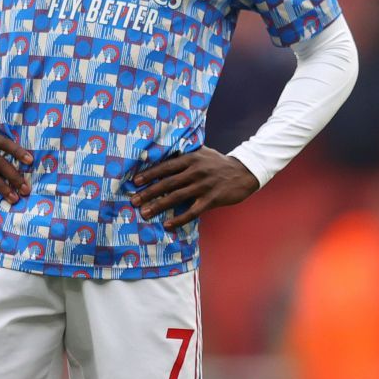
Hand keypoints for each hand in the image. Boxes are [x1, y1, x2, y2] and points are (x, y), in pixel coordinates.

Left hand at [130, 148, 259, 229]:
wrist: (244, 172)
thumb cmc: (219, 163)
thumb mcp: (202, 153)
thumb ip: (185, 154)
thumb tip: (163, 154)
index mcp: (191, 159)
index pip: (166, 167)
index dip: (150, 174)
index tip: (135, 182)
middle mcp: (195, 172)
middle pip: (168, 183)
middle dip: (149, 193)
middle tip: (134, 201)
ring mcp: (204, 186)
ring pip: (177, 197)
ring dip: (159, 206)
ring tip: (145, 214)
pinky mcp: (212, 199)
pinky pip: (193, 211)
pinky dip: (180, 219)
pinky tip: (168, 225)